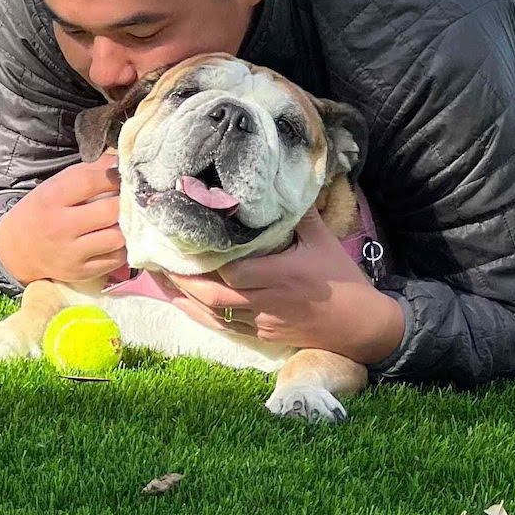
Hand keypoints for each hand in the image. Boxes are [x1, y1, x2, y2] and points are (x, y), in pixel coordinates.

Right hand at [0, 152, 126, 284]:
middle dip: (127, 201)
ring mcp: (71, 253)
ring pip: (117, 237)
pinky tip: (118, 237)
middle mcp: (60, 227)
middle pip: (110, 211)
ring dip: (128, 226)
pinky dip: (122, 246)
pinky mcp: (80, 272)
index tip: (124, 175)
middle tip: (134, 198)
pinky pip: (115, 259)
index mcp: (52, 199)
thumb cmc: (42, 211)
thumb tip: (120, 160)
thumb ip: (87, 173)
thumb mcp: (55, 187)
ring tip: (127, 218)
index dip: (114, 176)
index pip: (90, 181)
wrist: (16, 249)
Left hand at [158, 208, 405, 363]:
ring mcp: (263, 322)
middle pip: (215, 297)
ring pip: (213, 315)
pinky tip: (180, 301)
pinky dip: (198, 314)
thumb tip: (279, 179)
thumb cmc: (342, 279)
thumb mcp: (324, 240)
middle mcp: (268, 301)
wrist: (360, 326)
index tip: (183, 239)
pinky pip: (223, 326)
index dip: (207, 260)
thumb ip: (297, 213)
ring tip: (156, 277)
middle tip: (154, 258)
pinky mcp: (261, 334)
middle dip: (182, 280)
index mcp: (284, 275)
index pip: (235, 271)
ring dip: (183, 298)